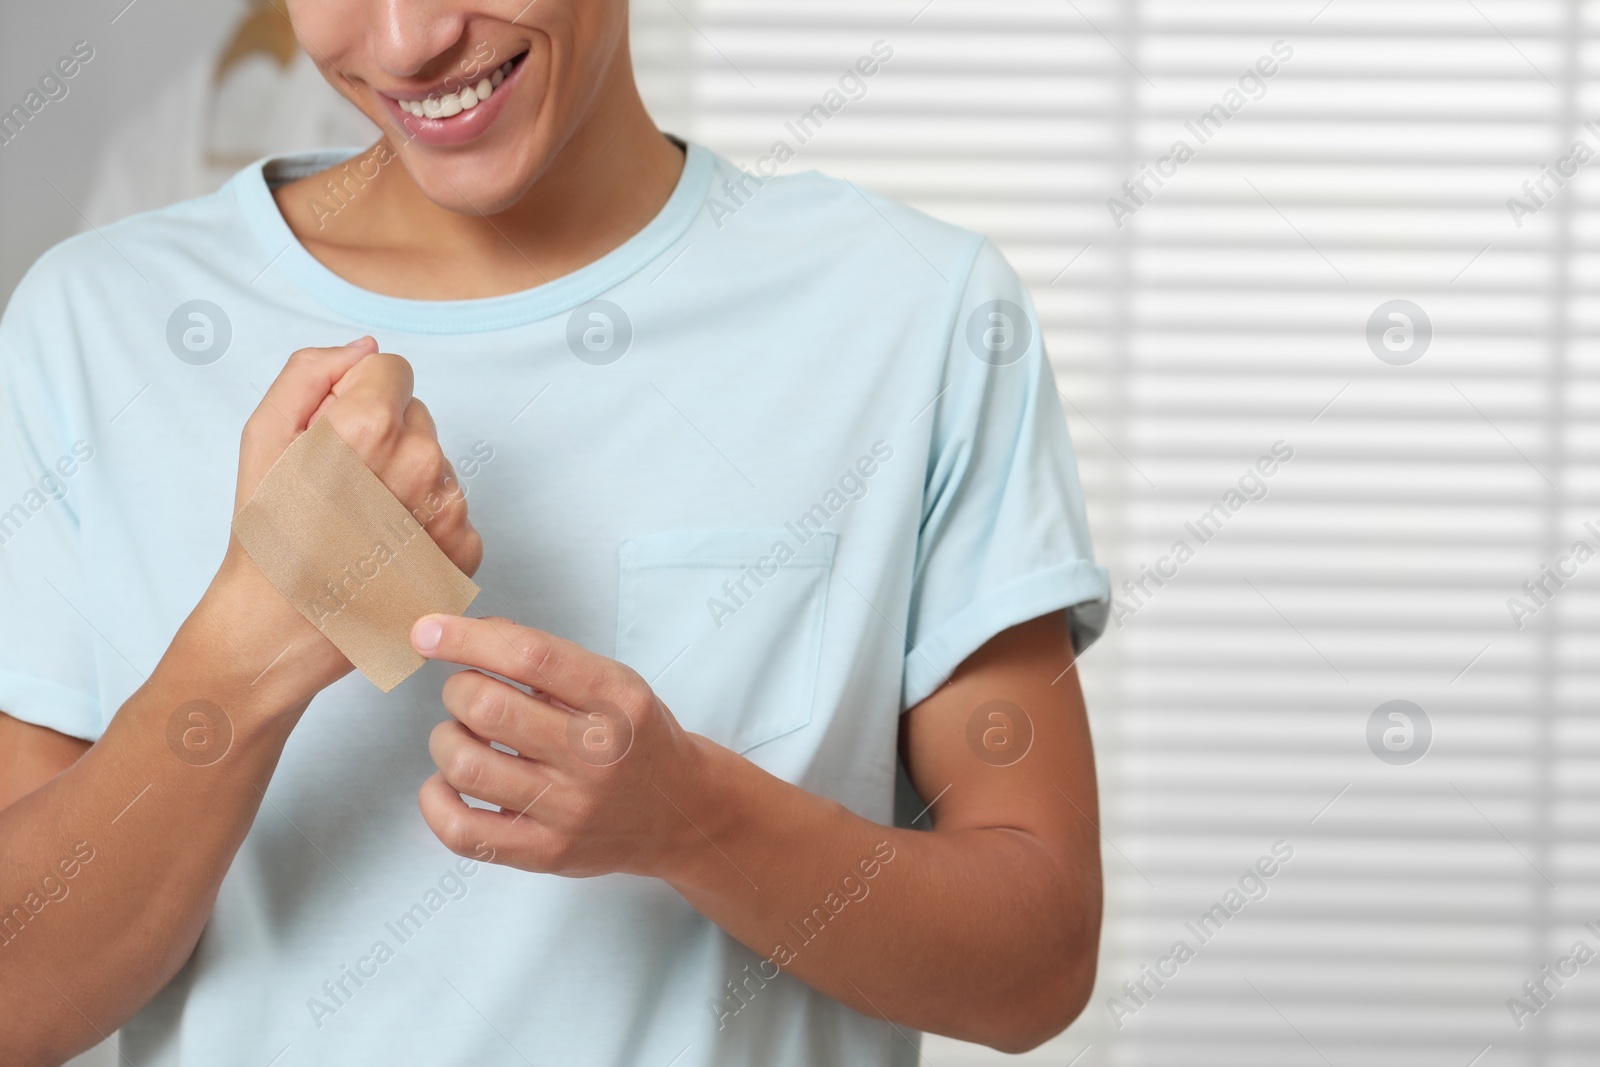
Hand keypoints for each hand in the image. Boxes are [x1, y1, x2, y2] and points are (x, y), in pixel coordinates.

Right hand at [198, 338, 484, 708]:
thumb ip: (311, 371)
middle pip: (415, 416)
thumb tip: (365, 348)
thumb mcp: (263, 435)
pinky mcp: (466, 550)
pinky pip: (450, 508)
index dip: (355, 396)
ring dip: (404, 481)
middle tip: (341, 487)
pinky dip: (422, 523)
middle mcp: (421, 464)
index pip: (392, 368)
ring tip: (360, 523)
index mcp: (372, 427)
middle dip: (381, 438)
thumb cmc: (269, 535)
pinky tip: (384, 549)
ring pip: (435, 463)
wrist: (285, 629)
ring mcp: (450, 511)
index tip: (333, 436)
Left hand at [411, 614, 711, 879]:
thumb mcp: (614, 682)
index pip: (531, 656)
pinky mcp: (546, 853)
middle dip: (458, 689)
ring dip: (446, 738)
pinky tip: (448, 782)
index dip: (467, 639)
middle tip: (467, 692)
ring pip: (465, 766)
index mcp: (616, 701)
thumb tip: (470, 631)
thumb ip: (547, 657)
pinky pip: (460, 830)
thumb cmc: (636, 738)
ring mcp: (569, 811)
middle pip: (488, 708)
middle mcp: (596, 757)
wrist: (680, 812)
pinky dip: (435, 798)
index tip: (428, 631)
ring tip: (464, 736)